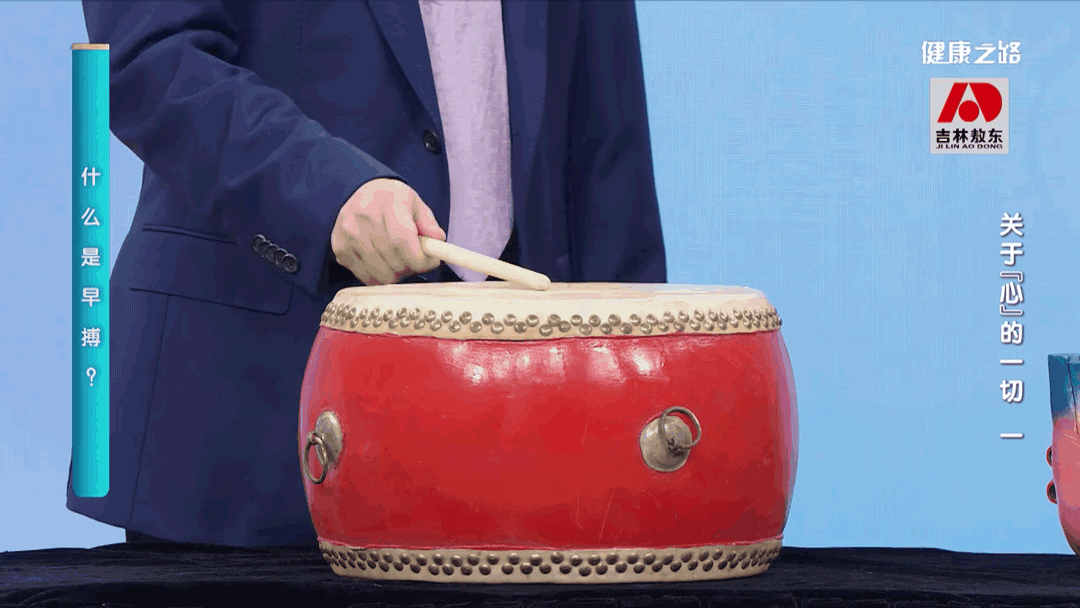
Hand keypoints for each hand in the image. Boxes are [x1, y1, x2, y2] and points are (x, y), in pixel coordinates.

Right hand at [330, 178, 445, 284]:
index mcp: (387, 202)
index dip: (421, 258)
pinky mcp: (341, 250)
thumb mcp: (413, 201)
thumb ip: (428, 222)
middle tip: (417, 259)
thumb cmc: (389, 200)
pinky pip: (368, 278)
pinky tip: (385, 262)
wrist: (356, 193)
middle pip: (395, 261)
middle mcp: (364, 218)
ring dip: (398, 274)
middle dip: (413, 267)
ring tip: (400, 260)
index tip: (432, 261)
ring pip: (383, 275)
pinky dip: (381, 276)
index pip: (403, 240)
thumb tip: (438, 242)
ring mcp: (349, 236)